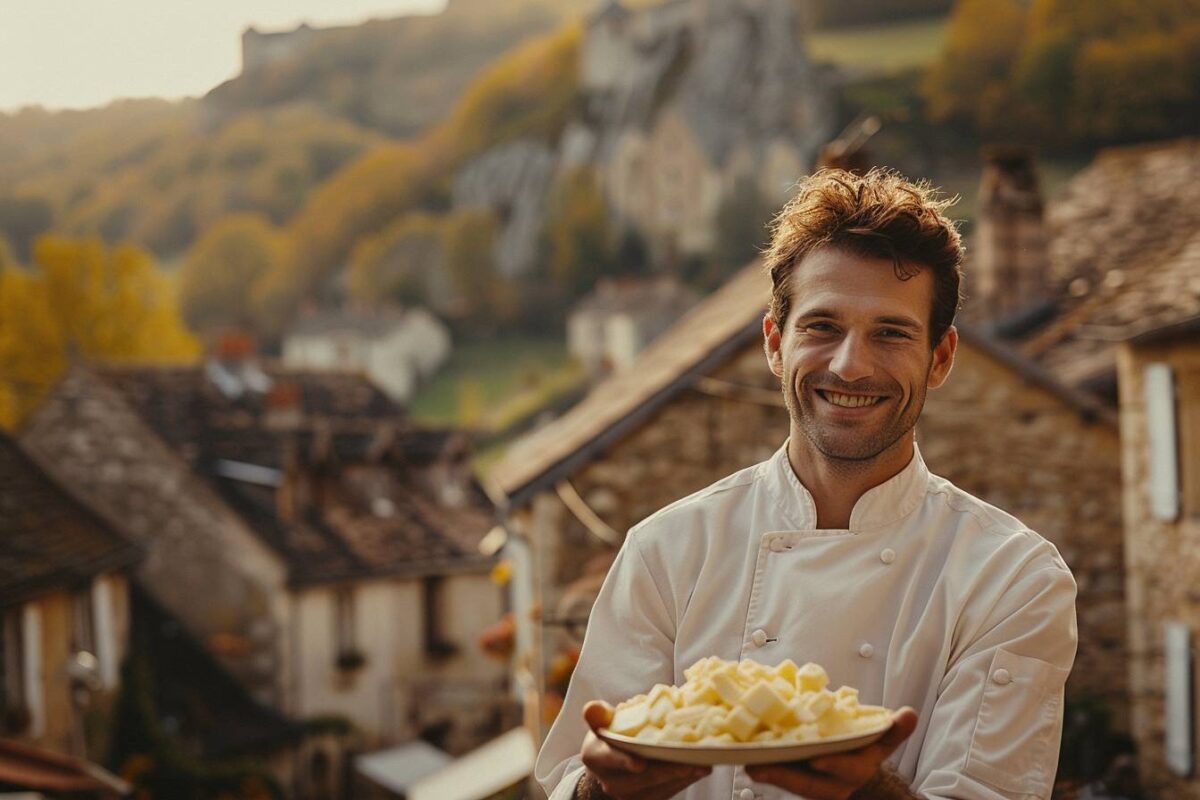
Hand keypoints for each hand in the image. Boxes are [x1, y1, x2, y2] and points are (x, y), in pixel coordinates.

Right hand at [578, 700, 711, 798]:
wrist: (610, 764)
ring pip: (657, 789)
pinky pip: (666, 794)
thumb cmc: (610, 735)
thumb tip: (592, 709)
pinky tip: (698, 770)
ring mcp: (627, 795)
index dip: (624, 761)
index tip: (639, 763)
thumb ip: (599, 714)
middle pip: (641, 778)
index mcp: (595, 757)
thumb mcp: (602, 721)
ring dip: (681, 778)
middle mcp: (610, 781)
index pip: (611, 759)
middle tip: (689, 762)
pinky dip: (683, 782)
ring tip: (702, 766)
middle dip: (666, 771)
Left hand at [745, 707, 919, 799]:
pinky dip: (765, 767)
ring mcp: (813, 783)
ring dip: (769, 773)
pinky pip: (780, 774)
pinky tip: (746, 758)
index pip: (846, 771)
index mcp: (856, 770)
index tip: (818, 761)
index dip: (833, 766)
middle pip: (808, 783)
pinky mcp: (795, 778)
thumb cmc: (863, 750)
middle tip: (760, 766)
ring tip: (748, 763)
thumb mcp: (881, 740)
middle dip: (785, 775)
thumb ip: (893, 730)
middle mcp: (833, 783)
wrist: (854, 769)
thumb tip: (909, 714)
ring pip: (790, 781)